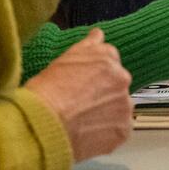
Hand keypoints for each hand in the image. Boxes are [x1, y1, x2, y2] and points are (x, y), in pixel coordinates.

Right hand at [25, 29, 132, 161]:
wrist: (44, 122)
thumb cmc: (48, 90)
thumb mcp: (66, 58)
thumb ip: (89, 45)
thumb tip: (98, 34)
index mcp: (108, 58)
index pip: (110, 65)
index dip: (95, 79)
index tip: (84, 88)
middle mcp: (122, 78)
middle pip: (116, 87)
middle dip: (102, 96)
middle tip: (80, 107)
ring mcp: (124, 104)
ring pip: (118, 109)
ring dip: (106, 115)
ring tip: (81, 123)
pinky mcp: (123, 129)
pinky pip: (118, 131)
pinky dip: (106, 134)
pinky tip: (87, 135)